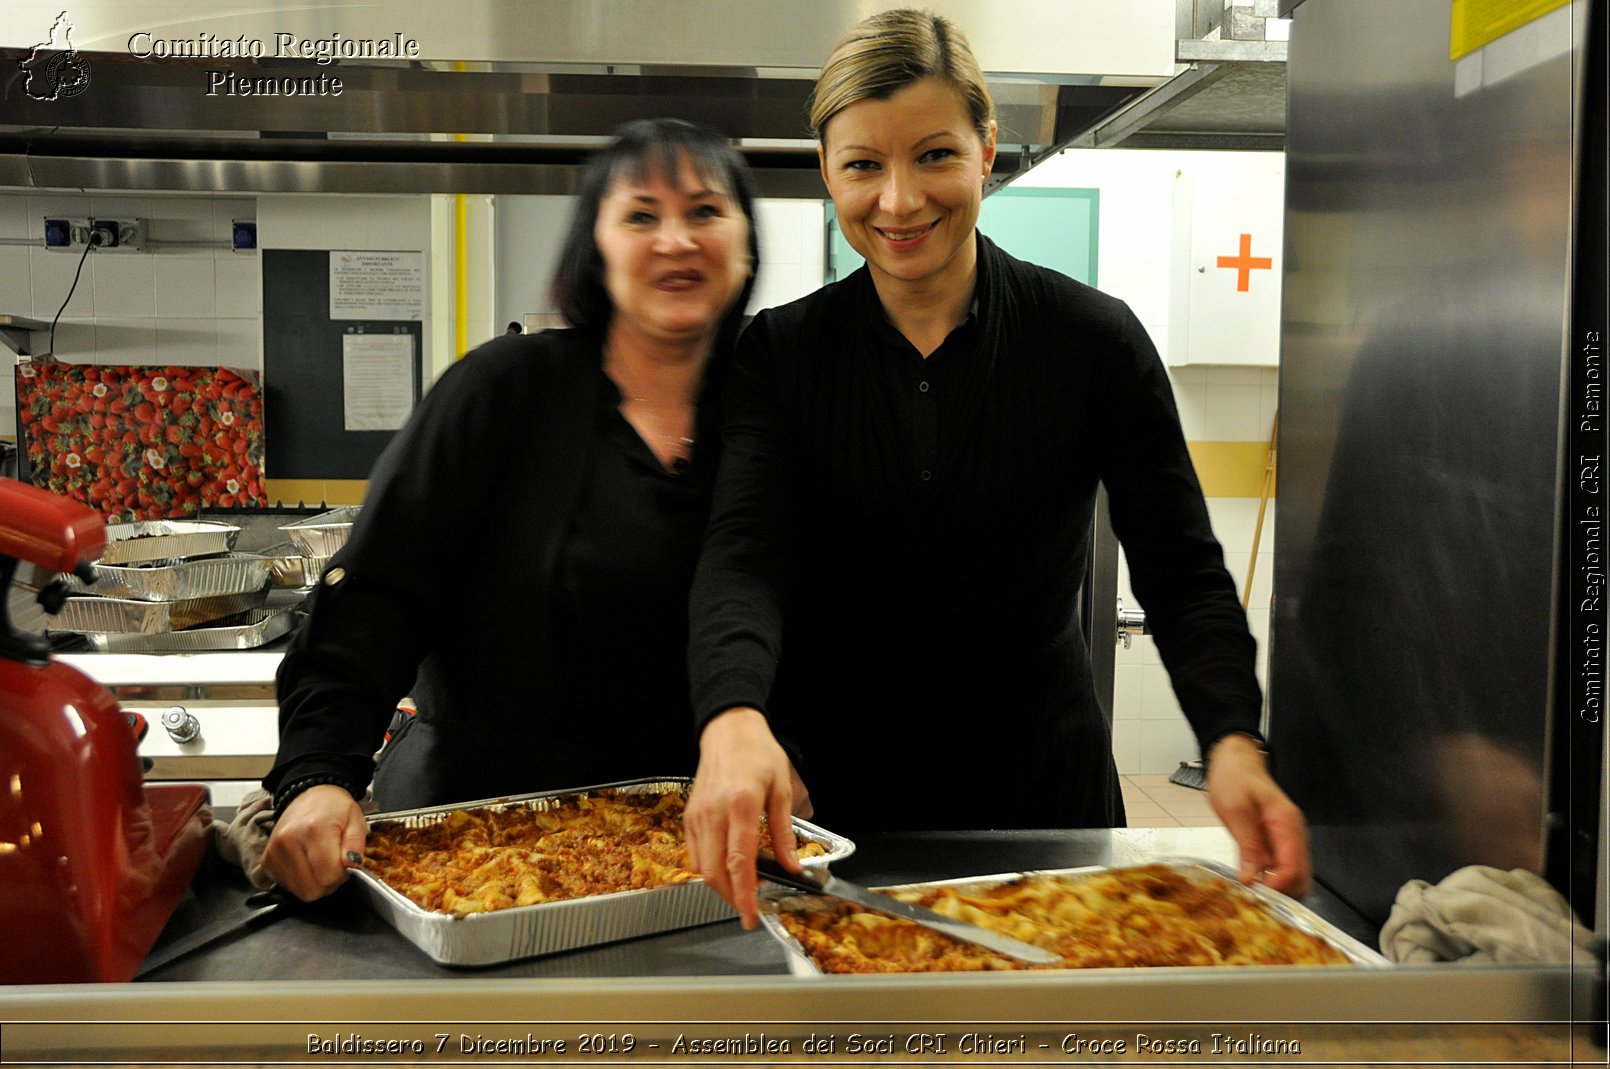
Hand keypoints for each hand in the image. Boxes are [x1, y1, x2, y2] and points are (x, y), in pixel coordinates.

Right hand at [260, 784, 366, 901]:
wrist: (308, 795)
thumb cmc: (334, 807)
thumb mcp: (355, 819)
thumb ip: (356, 844)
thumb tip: (353, 865)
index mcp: (314, 831)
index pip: (329, 875)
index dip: (342, 875)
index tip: (345, 863)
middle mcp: (289, 842)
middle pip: (313, 889)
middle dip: (329, 883)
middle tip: (334, 865)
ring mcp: (274, 852)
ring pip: (299, 891)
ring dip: (314, 884)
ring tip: (320, 863)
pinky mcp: (267, 860)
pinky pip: (286, 886)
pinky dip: (300, 882)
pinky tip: (306, 864)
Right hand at [684, 707, 799, 928]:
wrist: (728, 730)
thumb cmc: (758, 754)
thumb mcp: (782, 789)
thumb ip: (785, 832)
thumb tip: (792, 867)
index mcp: (742, 805)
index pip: (740, 861)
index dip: (746, 894)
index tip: (752, 915)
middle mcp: (714, 813)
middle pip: (716, 872)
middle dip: (732, 898)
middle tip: (751, 909)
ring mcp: (697, 816)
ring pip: (703, 868)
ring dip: (722, 886)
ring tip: (743, 889)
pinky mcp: (689, 817)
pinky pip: (696, 854)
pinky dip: (710, 869)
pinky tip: (728, 868)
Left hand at [1204, 733, 1311, 897]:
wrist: (1235, 760)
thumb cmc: (1234, 778)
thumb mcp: (1235, 809)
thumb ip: (1247, 844)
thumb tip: (1251, 879)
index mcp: (1287, 824)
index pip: (1293, 867)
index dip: (1278, 887)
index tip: (1256, 896)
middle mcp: (1294, 835)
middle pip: (1301, 878)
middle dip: (1282, 894)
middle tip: (1253, 899)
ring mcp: (1287, 840)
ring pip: (1294, 877)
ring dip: (1277, 890)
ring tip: (1250, 893)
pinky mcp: (1277, 843)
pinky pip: (1281, 868)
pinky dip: (1271, 880)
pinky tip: (1252, 882)